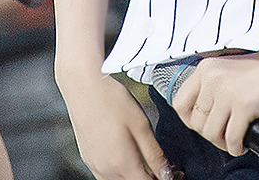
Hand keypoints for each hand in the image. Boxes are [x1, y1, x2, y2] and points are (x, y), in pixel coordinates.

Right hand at [57, 70, 172, 179]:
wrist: (83, 86)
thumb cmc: (113, 101)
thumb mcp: (141, 125)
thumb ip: (154, 154)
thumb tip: (166, 174)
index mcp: (122, 164)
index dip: (164, 179)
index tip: (175, 171)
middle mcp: (106, 170)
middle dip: (151, 178)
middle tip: (165, 165)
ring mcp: (94, 165)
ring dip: (134, 176)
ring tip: (146, 160)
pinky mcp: (87, 157)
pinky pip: (107, 175)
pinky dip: (120, 172)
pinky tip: (127, 157)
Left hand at [170, 51, 258, 157]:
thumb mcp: (229, 70)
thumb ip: (212, 86)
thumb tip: (199, 116)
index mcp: (206, 68)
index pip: (180, 103)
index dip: (190, 120)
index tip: (205, 125)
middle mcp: (212, 78)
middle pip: (195, 122)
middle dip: (210, 134)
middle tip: (226, 134)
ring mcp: (227, 91)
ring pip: (210, 133)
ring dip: (223, 143)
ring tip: (235, 140)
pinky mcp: (244, 104)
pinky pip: (231, 138)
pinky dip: (237, 147)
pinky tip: (244, 144)